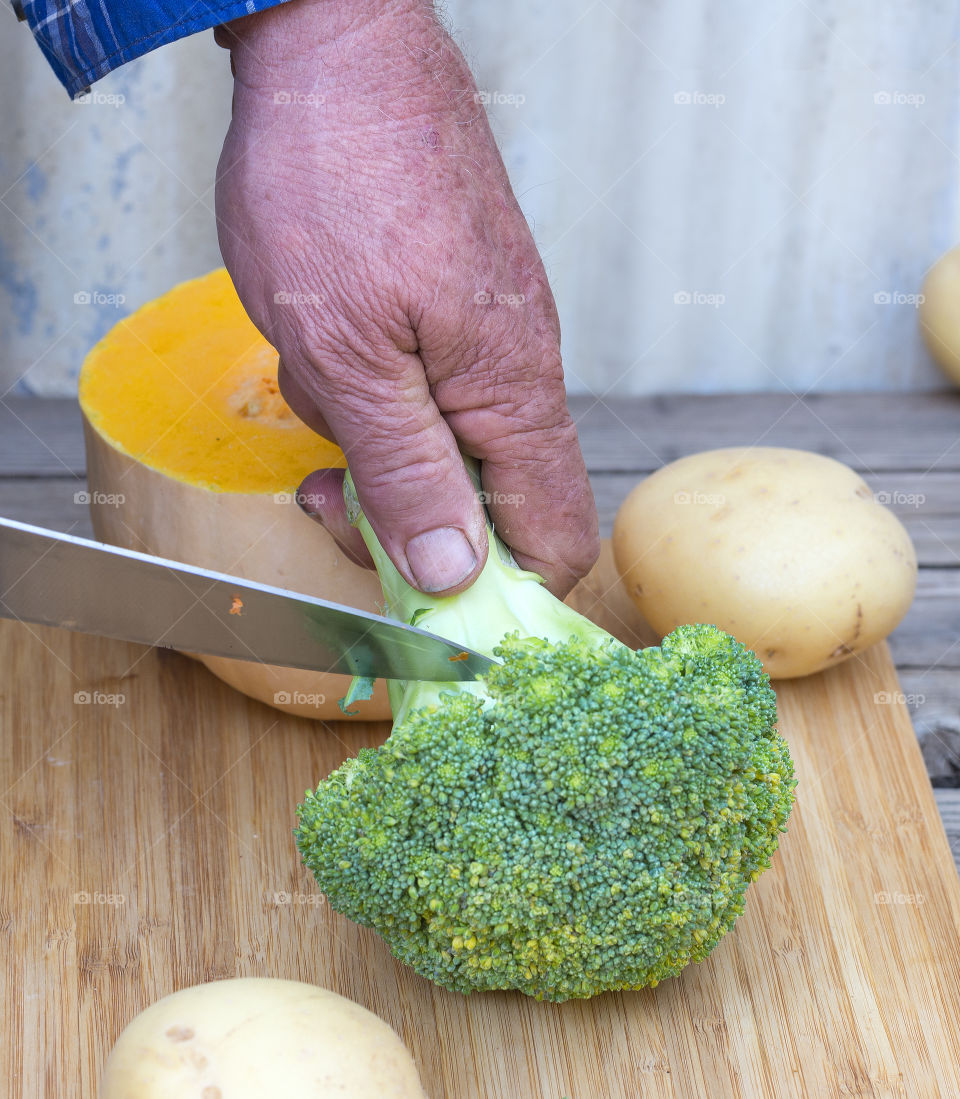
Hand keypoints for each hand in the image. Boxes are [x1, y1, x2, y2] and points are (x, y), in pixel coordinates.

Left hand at [214, 0, 598, 596]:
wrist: (333, 49)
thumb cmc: (339, 185)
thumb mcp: (350, 359)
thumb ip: (406, 475)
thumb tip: (456, 577)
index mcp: (513, 396)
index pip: (551, 540)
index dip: (497, 593)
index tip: (417, 600)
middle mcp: (518, 373)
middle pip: (491, 505)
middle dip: (402, 512)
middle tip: (328, 487)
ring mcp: (486, 337)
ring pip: (442, 445)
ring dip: (371, 441)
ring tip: (320, 375)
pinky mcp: (452, 308)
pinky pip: (420, 388)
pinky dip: (368, 390)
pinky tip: (328, 345)